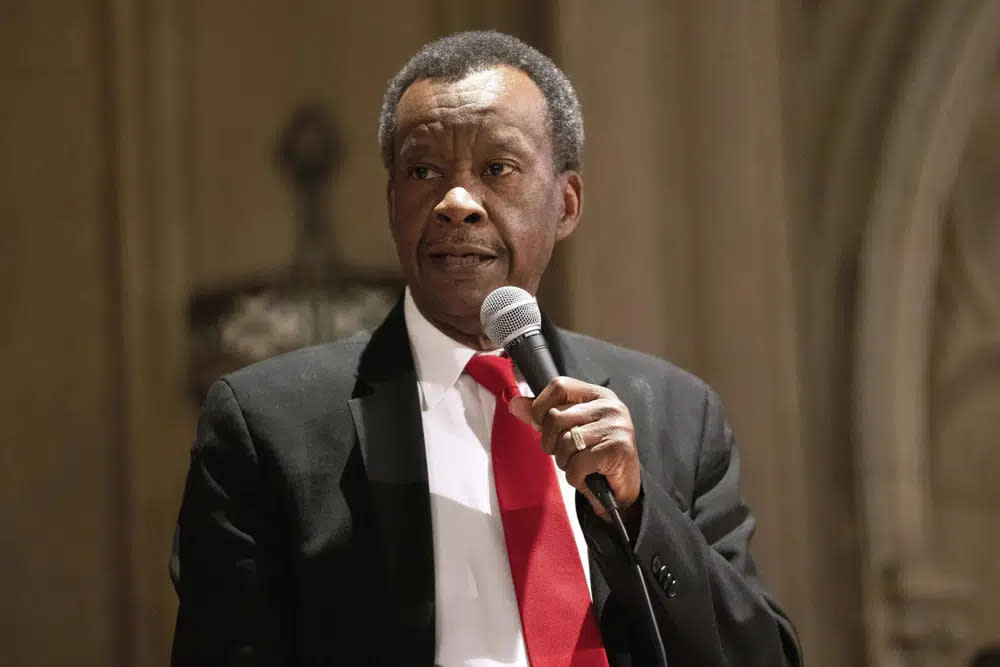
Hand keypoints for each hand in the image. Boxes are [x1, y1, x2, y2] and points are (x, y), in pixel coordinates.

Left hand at [508, 377, 640, 518]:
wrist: (622, 487)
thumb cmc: (593, 454)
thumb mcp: (568, 429)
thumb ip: (542, 416)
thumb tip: (514, 404)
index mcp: (597, 395)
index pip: (559, 386)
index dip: (541, 407)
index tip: (542, 425)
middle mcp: (610, 406)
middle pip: (556, 416)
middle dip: (551, 442)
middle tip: (566, 453)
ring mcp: (616, 427)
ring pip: (565, 442)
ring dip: (565, 462)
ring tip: (580, 464)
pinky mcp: (618, 450)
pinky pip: (578, 464)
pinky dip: (576, 477)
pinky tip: (588, 476)